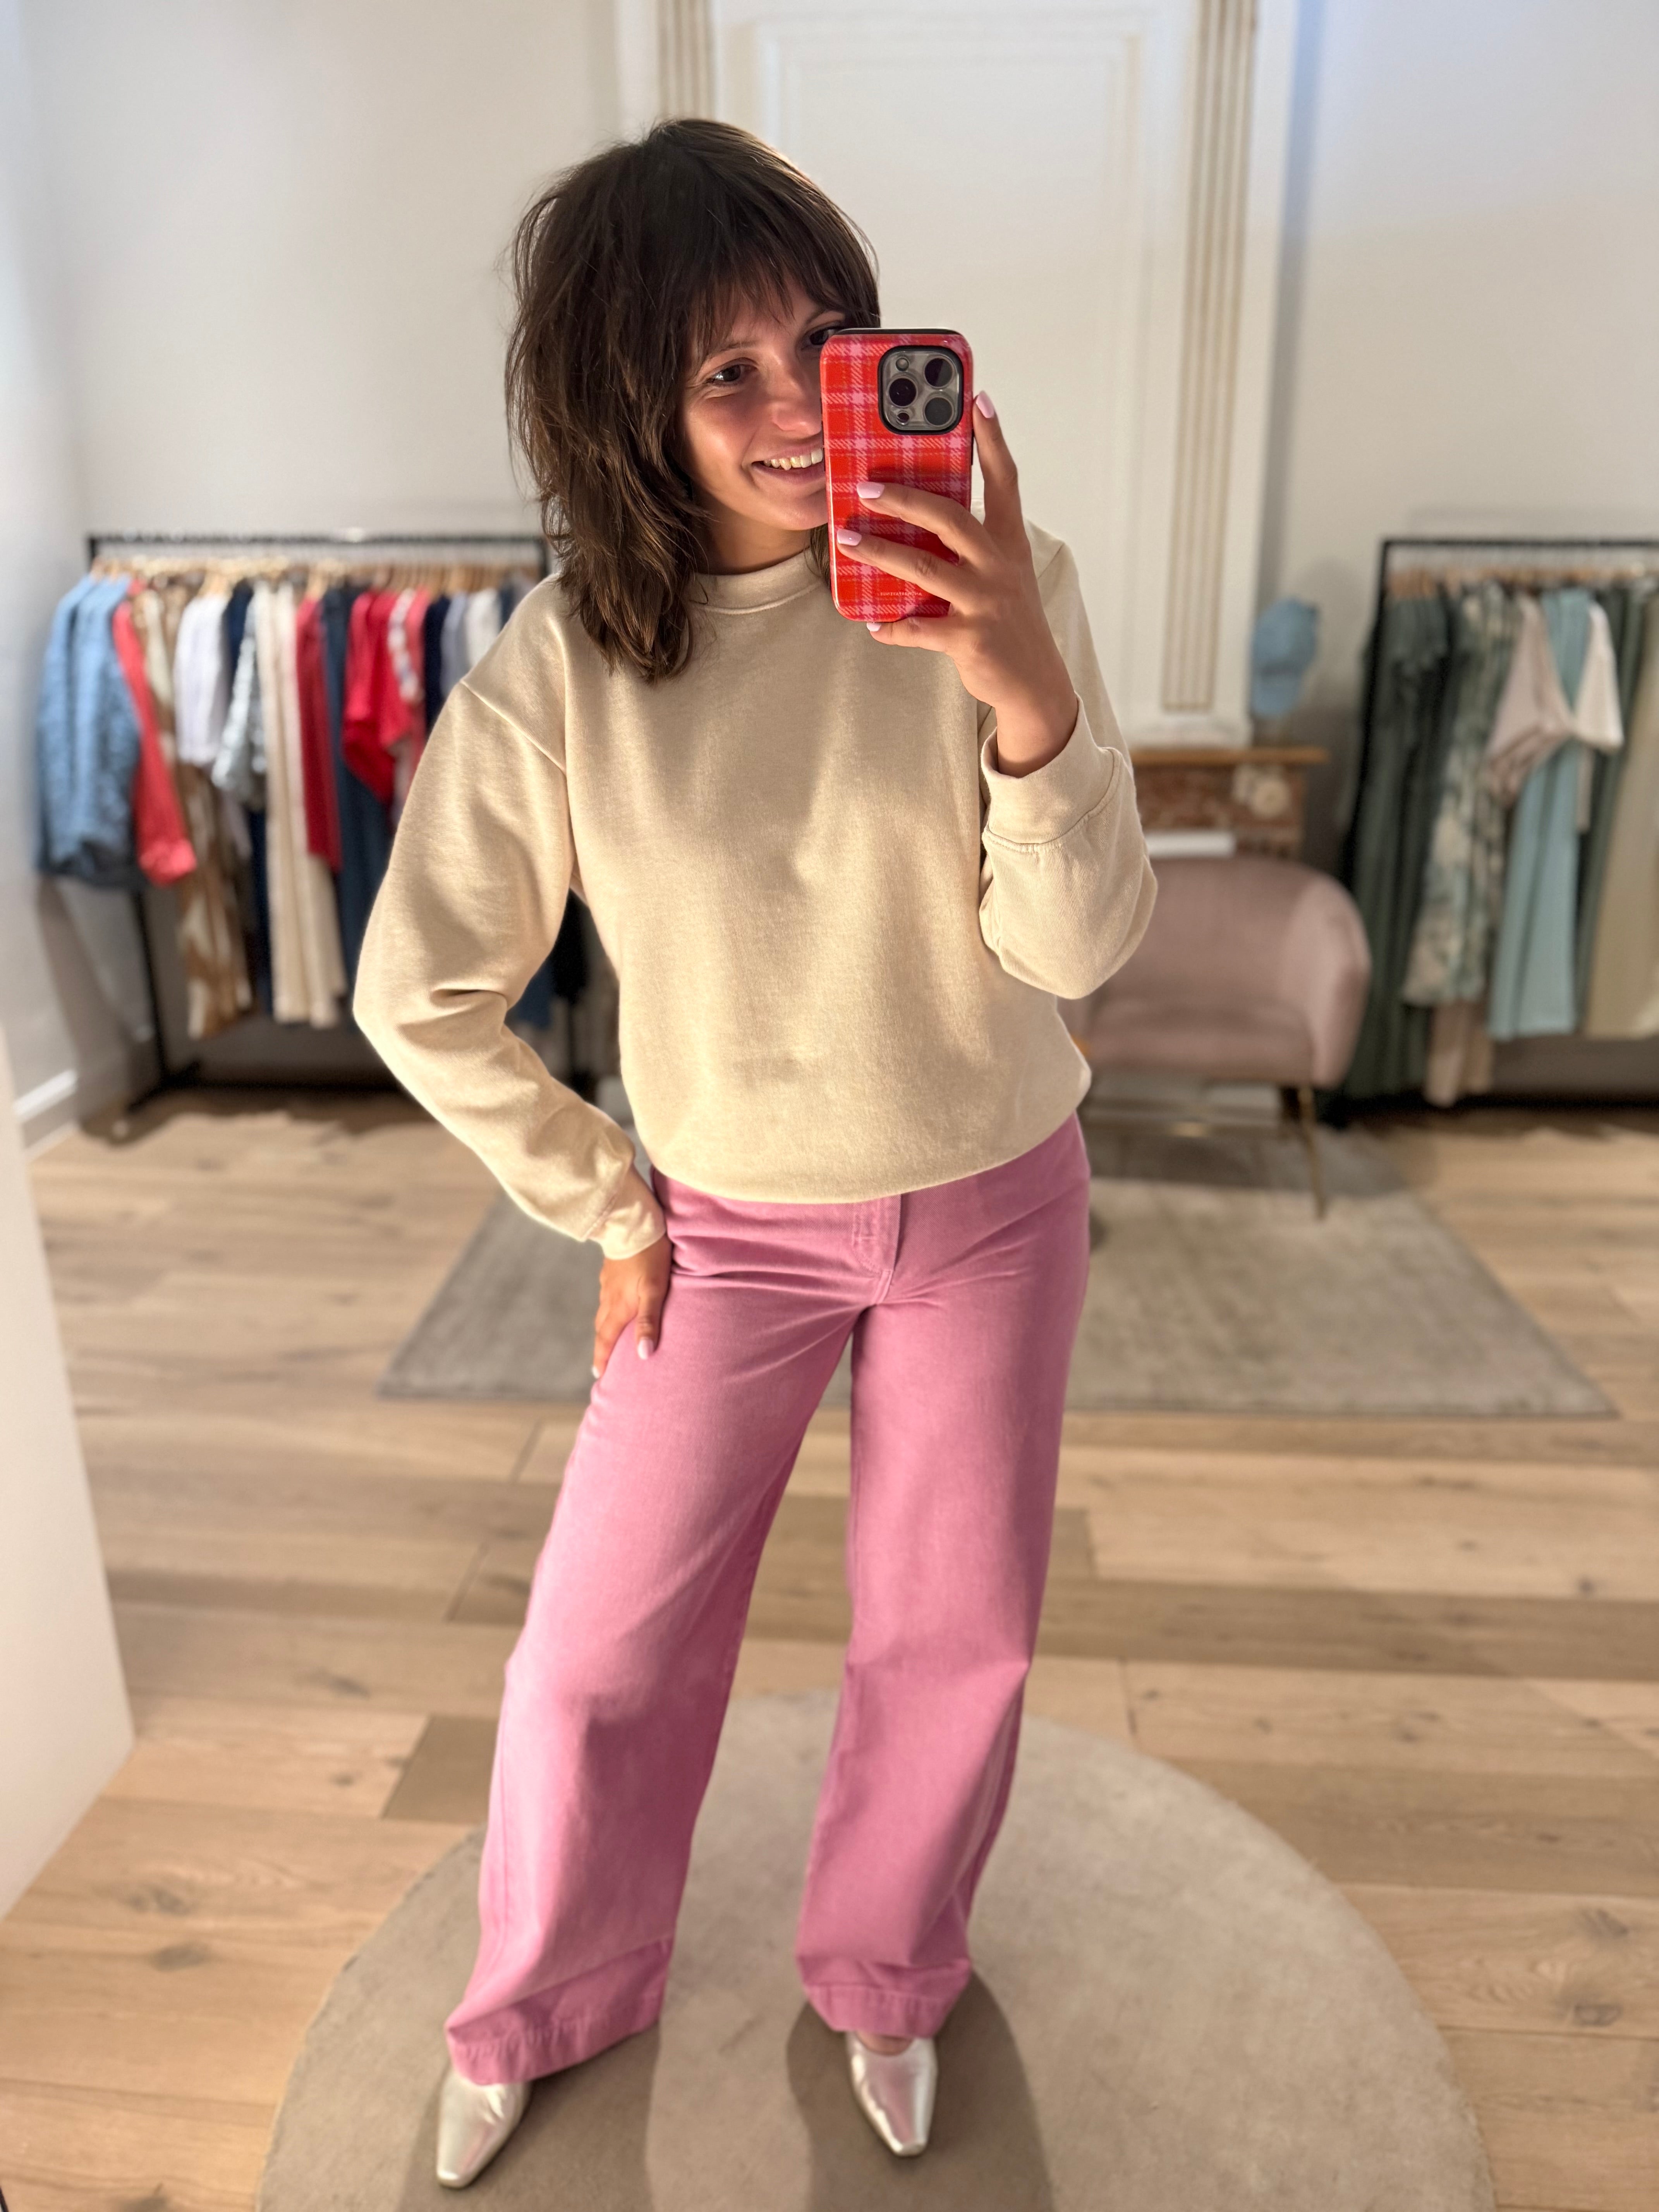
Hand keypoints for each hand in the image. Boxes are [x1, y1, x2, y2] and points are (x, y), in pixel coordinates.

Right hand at [592, 1167, 671, 1377]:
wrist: (634, 1221)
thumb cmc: (650, 1255)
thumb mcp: (655, 1289)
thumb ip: (649, 1321)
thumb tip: (643, 1355)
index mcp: (618, 1306)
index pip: (606, 1339)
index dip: (602, 1358)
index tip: (599, 1375)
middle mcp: (609, 1297)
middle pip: (602, 1328)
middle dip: (601, 1347)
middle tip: (602, 1363)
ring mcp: (607, 1282)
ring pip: (604, 1311)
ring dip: (605, 1328)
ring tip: (610, 1339)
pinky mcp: (611, 1269)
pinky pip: (607, 1295)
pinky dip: (610, 1308)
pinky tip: (617, 1304)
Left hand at [835, 391, 1078, 773]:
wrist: (1035, 683)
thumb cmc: (1007, 618)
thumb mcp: (1000, 572)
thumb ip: (969, 541)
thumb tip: (915, 512)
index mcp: (1009, 542)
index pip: (1005, 480)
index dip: (992, 439)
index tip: (978, 399)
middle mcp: (1000, 566)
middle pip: (951, 518)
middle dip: (906, 499)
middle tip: (866, 487)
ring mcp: (986, 602)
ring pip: (925, 569)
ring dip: (881, 553)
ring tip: (847, 540)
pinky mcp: (971, 639)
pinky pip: (921, 629)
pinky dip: (893, 627)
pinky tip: (872, 623)